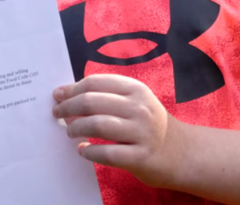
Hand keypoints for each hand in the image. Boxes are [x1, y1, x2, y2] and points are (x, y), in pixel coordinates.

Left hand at [52, 74, 185, 187]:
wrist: (182, 153)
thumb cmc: (150, 125)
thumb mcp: (136, 102)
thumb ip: (108, 97)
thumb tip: (69, 98)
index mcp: (136, 89)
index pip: (96, 82)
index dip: (72, 88)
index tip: (58, 95)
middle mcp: (139, 108)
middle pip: (92, 101)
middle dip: (68, 107)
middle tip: (58, 114)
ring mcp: (141, 132)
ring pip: (98, 125)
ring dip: (76, 128)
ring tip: (70, 132)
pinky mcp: (141, 157)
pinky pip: (107, 154)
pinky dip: (90, 152)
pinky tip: (83, 150)